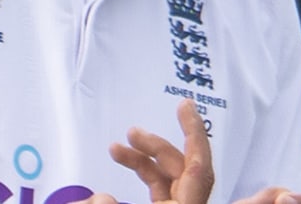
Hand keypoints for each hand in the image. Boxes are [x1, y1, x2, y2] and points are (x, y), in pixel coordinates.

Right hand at [77, 99, 300, 203]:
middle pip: (182, 172)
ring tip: (116, 148)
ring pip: (168, 185)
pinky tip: (116, 172)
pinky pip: (159, 199)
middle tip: (131, 133)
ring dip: (144, 163)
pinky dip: (140, 181)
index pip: (198, 168)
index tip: (185, 105)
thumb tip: (102, 198)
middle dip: (159, 148)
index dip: (195, 135)